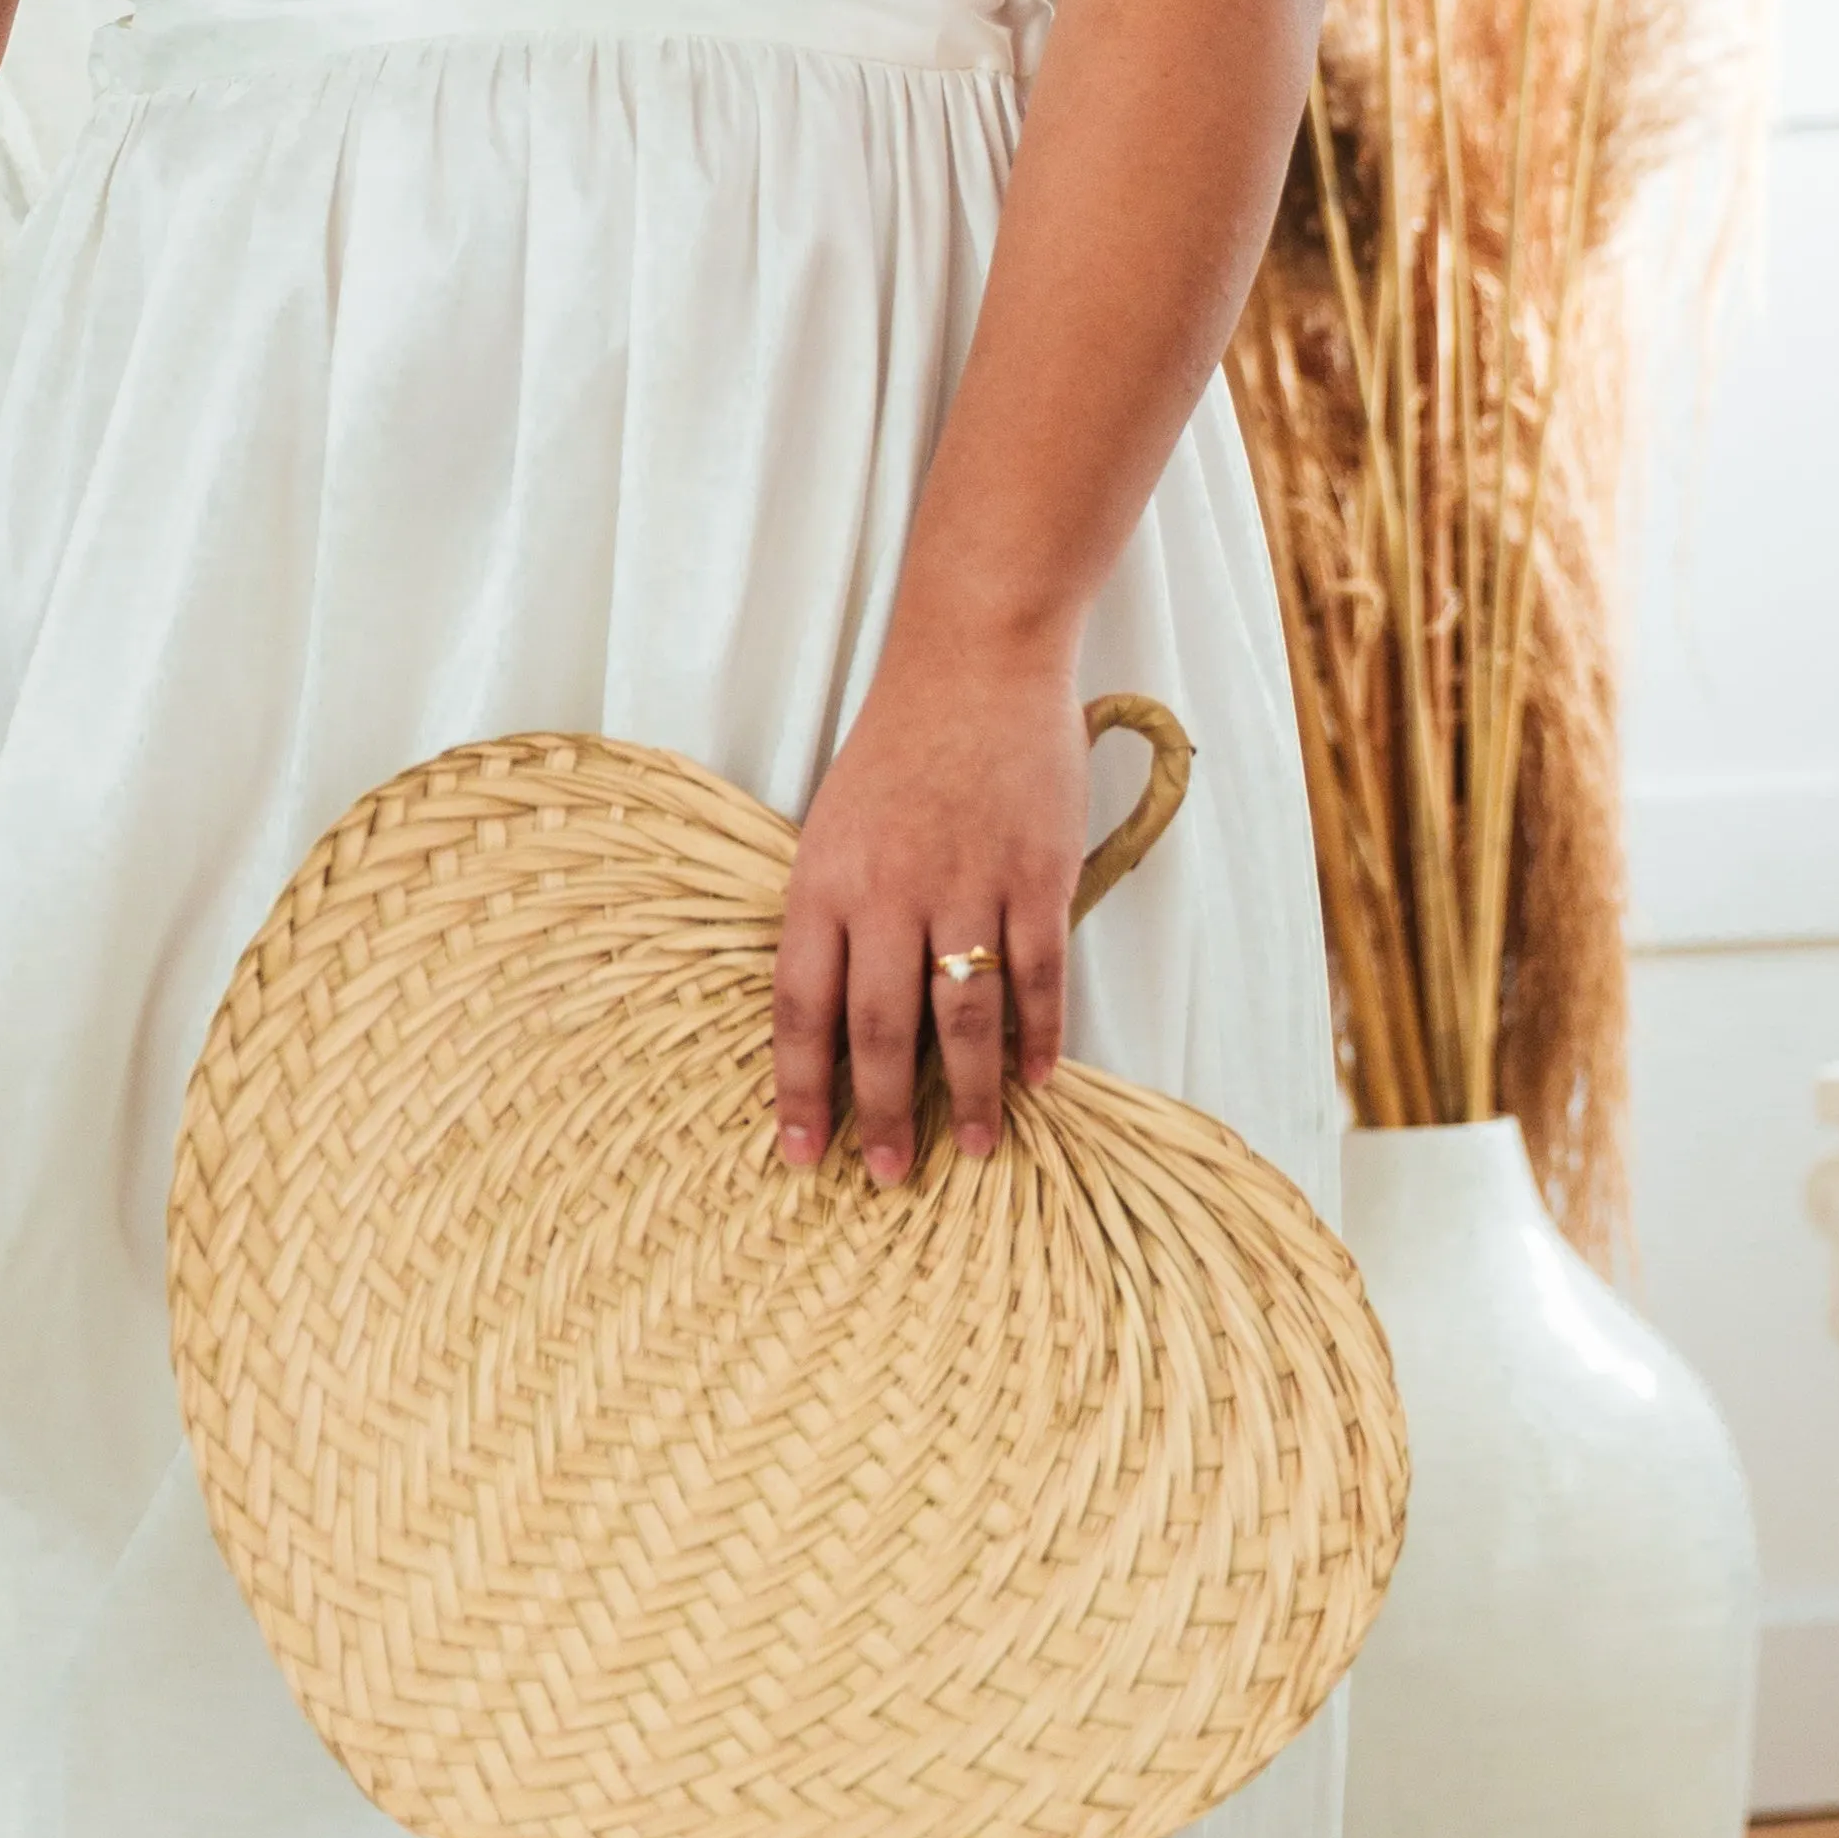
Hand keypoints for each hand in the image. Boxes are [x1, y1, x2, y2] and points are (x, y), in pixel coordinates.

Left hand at [771, 648, 1089, 1183]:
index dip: (798, 1089)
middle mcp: (889, 892)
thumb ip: (834, 917)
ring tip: (976, 1149)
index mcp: (823, 881)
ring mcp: (967, 884)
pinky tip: (1039, 1079)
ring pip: (965, 1018)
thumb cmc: (896, 750)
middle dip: (883, 1114)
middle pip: (882, 1030)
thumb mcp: (833, 827)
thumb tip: (832, 1023)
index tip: (800, 1152)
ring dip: (972, 1095)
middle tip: (889, 1176)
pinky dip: (1040, 1035)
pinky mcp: (1035, 874)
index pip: (800, 1007)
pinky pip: (1037, 976)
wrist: (972, 662)